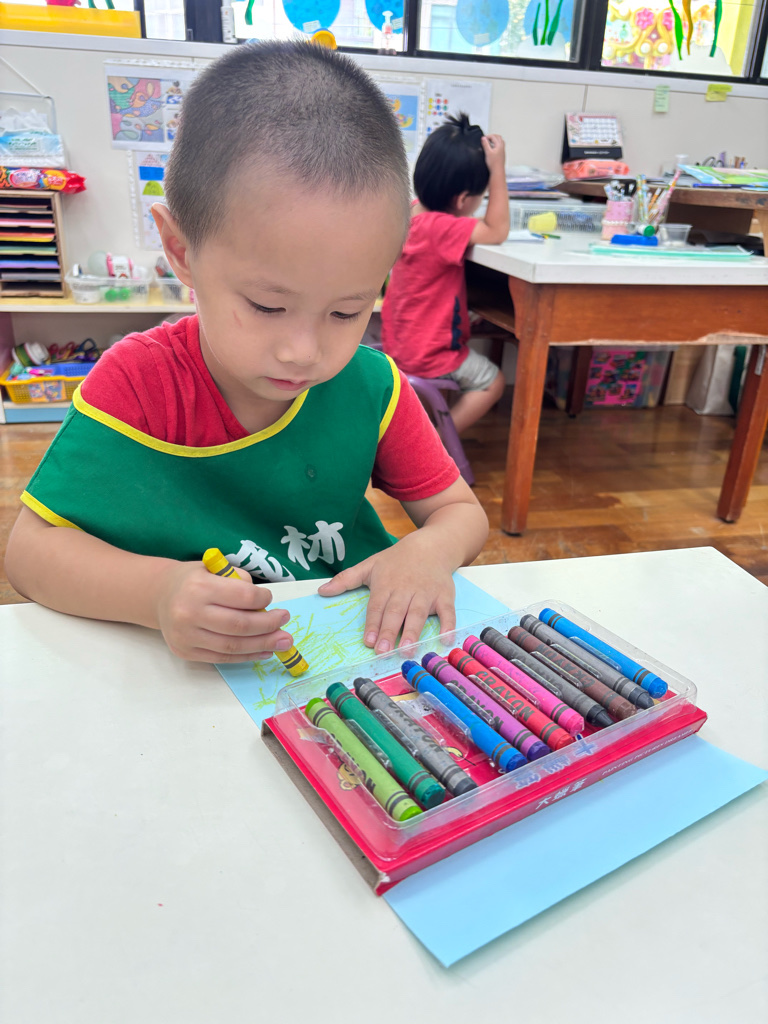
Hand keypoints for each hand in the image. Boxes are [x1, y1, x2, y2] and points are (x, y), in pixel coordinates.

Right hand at [155, 560, 295, 662]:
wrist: (160, 596)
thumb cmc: (193, 580)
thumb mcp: (214, 569)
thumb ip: (238, 582)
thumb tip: (264, 606)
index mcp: (199, 587)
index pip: (242, 597)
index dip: (263, 600)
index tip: (271, 599)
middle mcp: (189, 612)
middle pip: (239, 625)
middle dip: (269, 625)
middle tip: (286, 622)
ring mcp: (186, 636)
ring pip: (233, 646)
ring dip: (263, 645)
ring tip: (282, 641)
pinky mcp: (185, 652)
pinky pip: (222, 658)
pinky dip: (246, 656)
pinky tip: (263, 651)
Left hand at [317, 534, 455, 653]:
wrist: (432, 545)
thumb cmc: (398, 559)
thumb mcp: (370, 565)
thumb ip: (346, 579)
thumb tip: (321, 591)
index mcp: (386, 584)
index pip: (377, 607)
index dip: (372, 624)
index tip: (367, 641)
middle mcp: (406, 589)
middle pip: (396, 612)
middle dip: (390, 631)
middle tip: (383, 650)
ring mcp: (426, 593)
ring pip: (419, 613)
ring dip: (413, 632)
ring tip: (407, 650)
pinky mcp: (445, 595)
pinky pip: (447, 611)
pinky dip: (448, 625)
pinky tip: (445, 639)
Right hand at [482, 134, 505, 173]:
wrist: (497, 172)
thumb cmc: (494, 164)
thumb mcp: (488, 152)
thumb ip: (485, 144)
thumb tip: (483, 138)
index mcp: (499, 145)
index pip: (494, 137)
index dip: (488, 136)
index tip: (483, 138)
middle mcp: (502, 147)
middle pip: (499, 137)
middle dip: (492, 136)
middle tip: (487, 138)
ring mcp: (503, 151)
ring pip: (500, 142)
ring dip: (495, 140)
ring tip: (490, 142)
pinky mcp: (502, 155)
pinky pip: (500, 147)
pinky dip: (496, 145)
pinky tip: (493, 149)